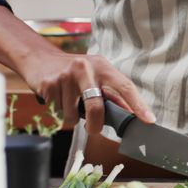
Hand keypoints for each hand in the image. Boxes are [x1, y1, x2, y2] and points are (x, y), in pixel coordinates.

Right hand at [20, 51, 154, 135]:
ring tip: (68, 101)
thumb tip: (130, 113)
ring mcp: (65, 76)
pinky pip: (58, 111)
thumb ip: (112, 94)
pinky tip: (56, 96)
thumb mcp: (95, 75)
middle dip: (95, 125)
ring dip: (71, 115)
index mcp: (102, 66)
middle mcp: (85, 68)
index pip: (125, 87)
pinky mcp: (49, 84)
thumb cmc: (73, 71)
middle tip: (93, 129)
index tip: (148, 120)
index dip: (138, 105)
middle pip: (96, 107)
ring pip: (73, 115)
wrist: (38, 58)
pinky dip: (58, 110)